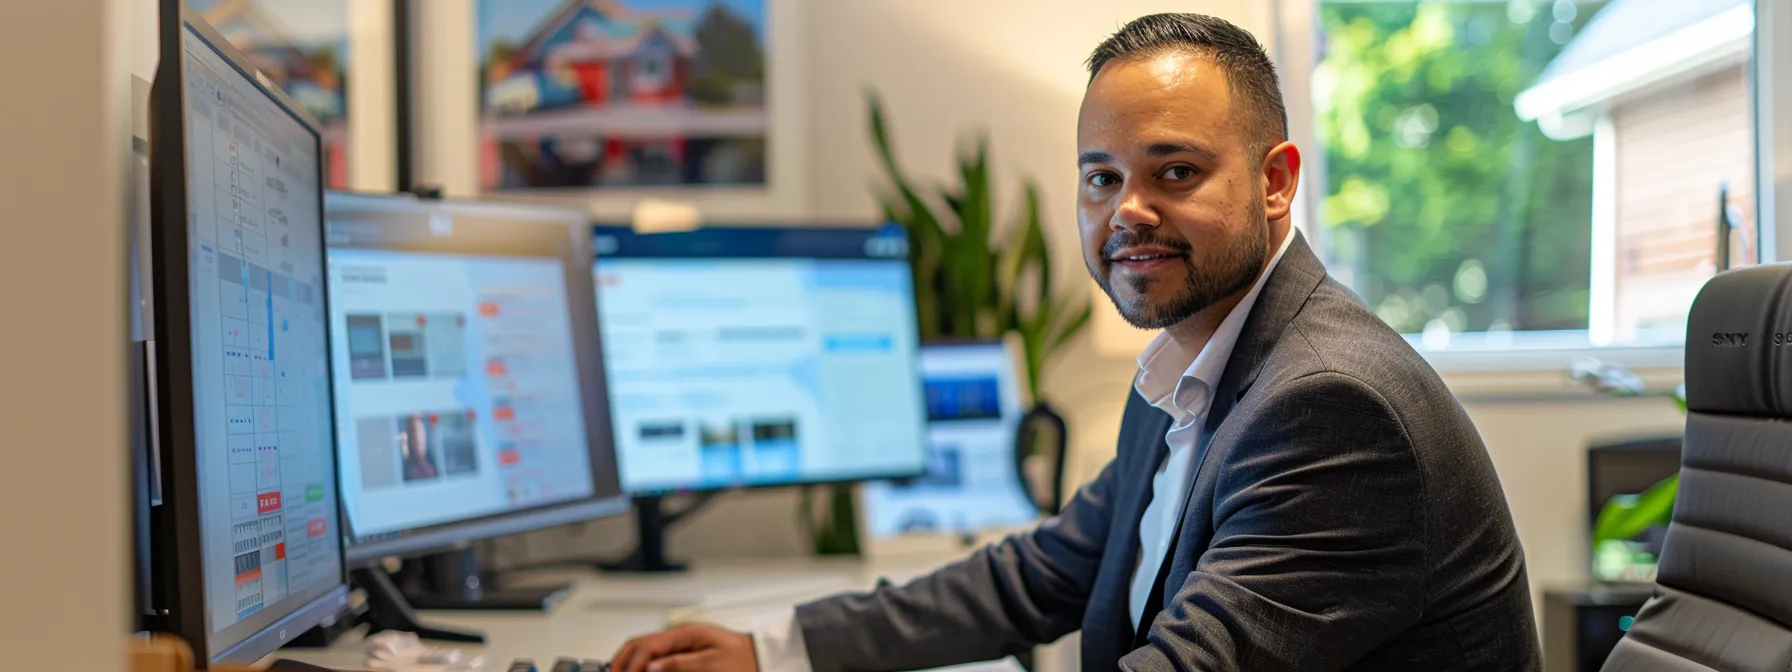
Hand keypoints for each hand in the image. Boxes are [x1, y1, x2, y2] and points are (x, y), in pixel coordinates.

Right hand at [612, 622, 757, 671]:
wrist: (764, 657)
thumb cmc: (745, 660)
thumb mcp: (712, 665)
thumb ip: (679, 664)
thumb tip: (651, 667)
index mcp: (685, 634)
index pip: (646, 646)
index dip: (630, 663)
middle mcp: (681, 636)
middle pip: (641, 645)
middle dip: (623, 660)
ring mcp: (683, 644)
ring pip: (647, 650)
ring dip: (631, 662)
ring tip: (620, 671)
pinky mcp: (686, 654)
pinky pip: (660, 657)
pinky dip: (646, 664)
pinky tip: (642, 670)